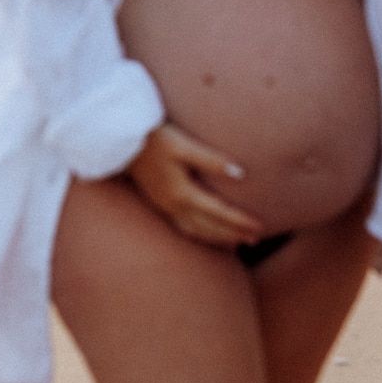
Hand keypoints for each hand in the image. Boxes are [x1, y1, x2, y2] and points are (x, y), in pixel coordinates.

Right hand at [124, 122, 265, 248]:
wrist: (122, 142)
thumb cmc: (155, 139)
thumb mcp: (184, 146)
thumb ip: (212, 161)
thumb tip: (241, 174)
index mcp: (183, 193)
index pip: (219, 212)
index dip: (240, 221)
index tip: (260, 227)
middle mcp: (174, 205)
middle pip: (209, 227)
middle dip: (233, 234)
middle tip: (256, 239)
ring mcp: (166, 206)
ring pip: (197, 230)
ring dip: (218, 238)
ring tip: (237, 243)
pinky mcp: (160, 203)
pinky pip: (184, 227)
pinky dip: (200, 234)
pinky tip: (207, 232)